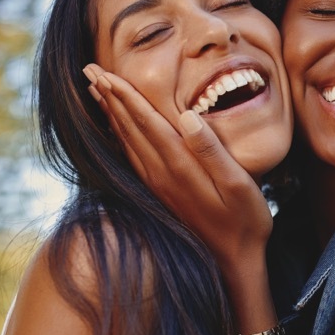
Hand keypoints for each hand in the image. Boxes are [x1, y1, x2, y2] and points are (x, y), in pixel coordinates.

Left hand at [83, 63, 272, 267]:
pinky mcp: (160, 194)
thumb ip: (213, 151)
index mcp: (180, 166)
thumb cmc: (245, 221)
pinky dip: (120, 137)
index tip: (104, 72)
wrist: (233, 264)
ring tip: (96, 91)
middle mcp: (162, 174)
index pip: (147, 121)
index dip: (125, 95)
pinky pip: (132, 158)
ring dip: (111, 114)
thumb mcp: (239, 184)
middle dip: (110, 97)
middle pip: (130, 128)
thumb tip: (188, 116)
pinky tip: (115, 129)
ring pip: (127, 142)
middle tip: (89, 70)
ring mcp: (158, 186)